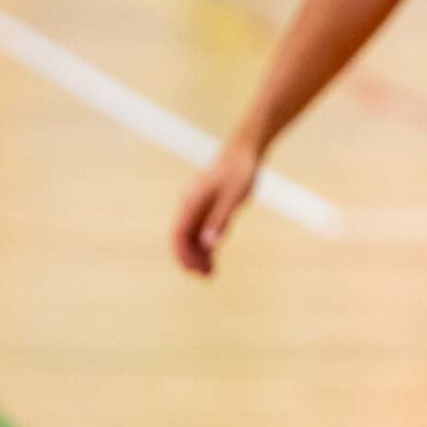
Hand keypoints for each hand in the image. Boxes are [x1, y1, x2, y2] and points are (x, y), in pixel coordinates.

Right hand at [172, 139, 260, 275]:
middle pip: (185, 237)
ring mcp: (200, 205)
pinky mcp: (210, 206)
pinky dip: (207, 244)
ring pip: (194, 235)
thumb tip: (208, 245)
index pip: (180, 232)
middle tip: (204, 277)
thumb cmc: (239, 170)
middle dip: (191, 258)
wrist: (246, 150)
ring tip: (209, 274)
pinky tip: (213, 259)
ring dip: (199, 254)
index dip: (183, 253)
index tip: (192, 269)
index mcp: (192, 200)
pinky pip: (204, 229)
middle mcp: (191, 204)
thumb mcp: (233, 196)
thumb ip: (220, 220)